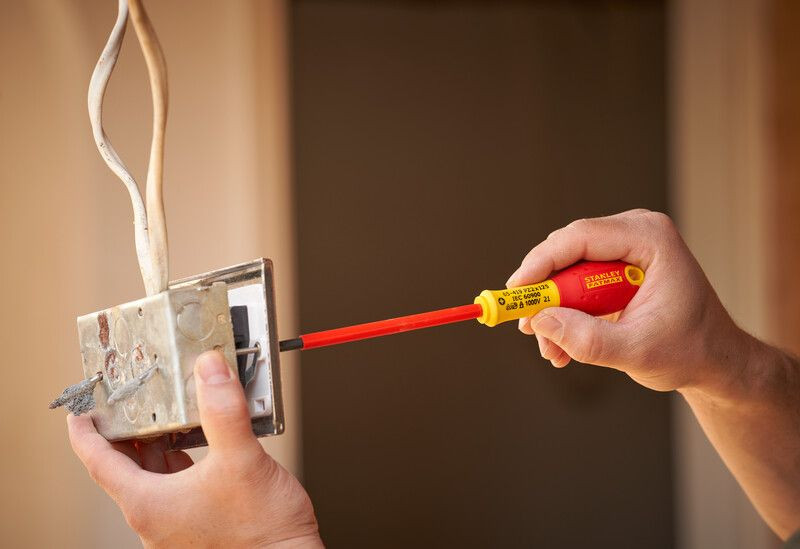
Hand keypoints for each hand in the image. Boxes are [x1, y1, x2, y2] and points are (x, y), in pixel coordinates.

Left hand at [68, 351, 321, 547]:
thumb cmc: (262, 533)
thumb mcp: (242, 461)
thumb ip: (224, 411)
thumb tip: (209, 370)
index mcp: (149, 504)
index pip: (98, 462)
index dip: (85, 432)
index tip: (79, 410)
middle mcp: (155, 517)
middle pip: (125, 466)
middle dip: (126, 429)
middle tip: (129, 398)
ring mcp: (175, 523)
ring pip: (152, 475)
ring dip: (156, 443)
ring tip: (167, 412)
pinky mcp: (198, 524)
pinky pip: (177, 485)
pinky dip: (179, 458)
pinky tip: (200, 442)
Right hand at [506, 209, 744, 393]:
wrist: (714, 360)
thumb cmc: (689, 350)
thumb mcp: (637, 352)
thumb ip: (587, 340)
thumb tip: (540, 321)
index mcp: (650, 239)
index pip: (581, 237)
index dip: (542, 262)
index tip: (517, 291)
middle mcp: (634, 233)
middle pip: (567, 251)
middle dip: (544, 293)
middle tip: (528, 327)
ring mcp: (622, 248)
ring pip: (565, 270)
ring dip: (552, 310)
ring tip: (553, 351)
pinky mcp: (612, 268)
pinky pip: (573, 283)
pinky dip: (564, 314)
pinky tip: (563, 346)